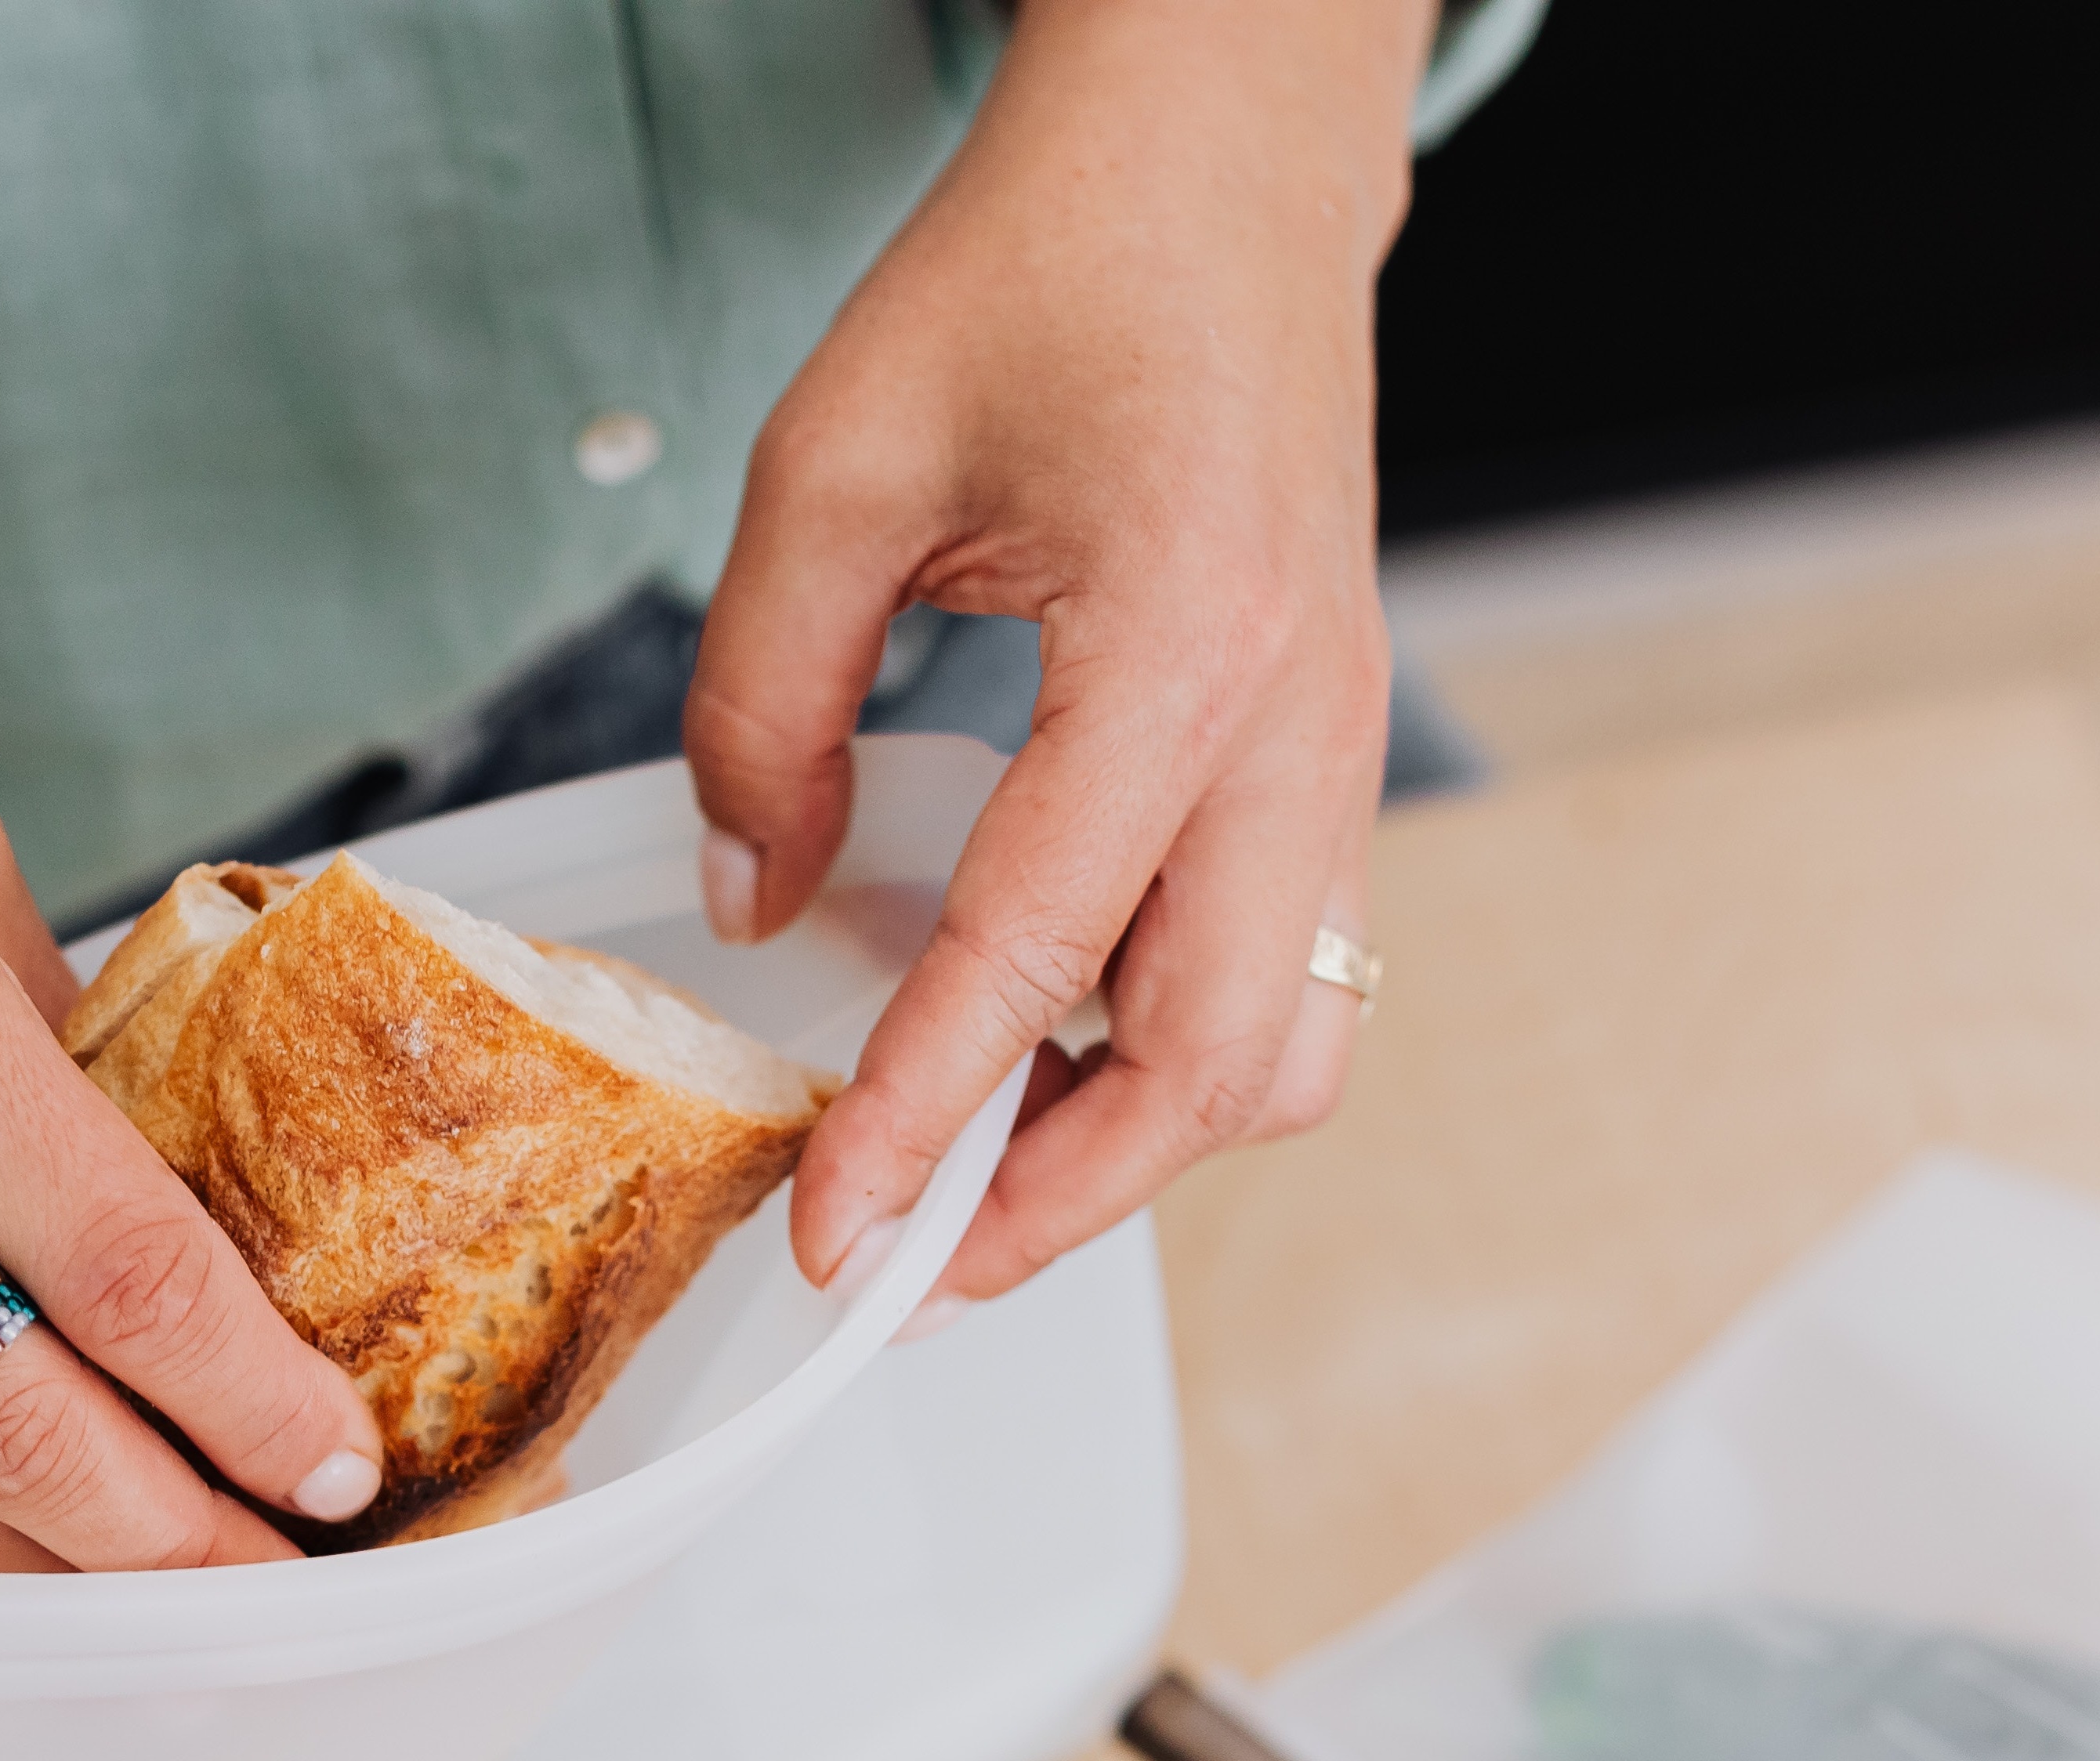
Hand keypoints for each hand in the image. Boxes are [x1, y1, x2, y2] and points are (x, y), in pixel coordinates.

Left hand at [683, 0, 1428, 1317]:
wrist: (1218, 161)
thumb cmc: (1048, 267)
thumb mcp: (830, 467)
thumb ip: (763, 702)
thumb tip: (757, 902)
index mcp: (1180, 647)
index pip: (1038, 953)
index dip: (924, 1118)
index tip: (833, 1235)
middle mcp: (1301, 724)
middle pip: (1217, 1064)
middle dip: (1058, 1199)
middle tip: (907, 1260)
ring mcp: (1343, 746)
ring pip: (1288, 1043)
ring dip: (1140, 1143)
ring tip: (980, 1172)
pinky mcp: (1333, 751)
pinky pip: (1297, 967)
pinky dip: (1181, 1051)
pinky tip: (1054, 1046)